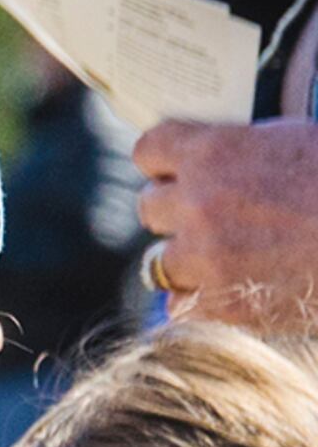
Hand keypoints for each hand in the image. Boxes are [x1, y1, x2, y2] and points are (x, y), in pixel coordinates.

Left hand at [134, 120, 317, 331]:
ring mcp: (205, 257)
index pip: (150, 149)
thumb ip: (245, 149)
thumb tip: (217, 155)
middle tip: (210, 215)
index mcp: (215, 152)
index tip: (176, 168)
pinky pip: (180, 307)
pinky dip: (202, 302)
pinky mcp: (221, 304)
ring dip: (185, 260)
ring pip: (159, 262)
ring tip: (223, 257)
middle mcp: (197, 203)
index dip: (163, 161)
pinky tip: (232, 292)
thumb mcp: (297, 140)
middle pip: (149, 207)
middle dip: (176, 210)